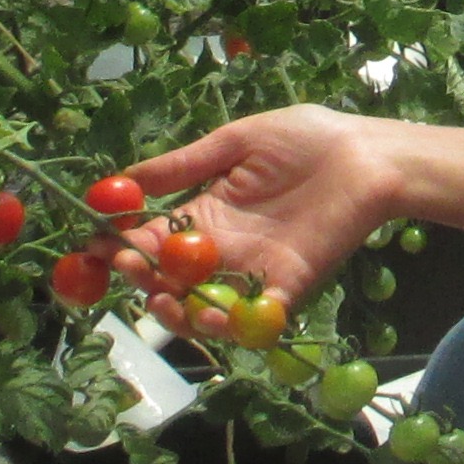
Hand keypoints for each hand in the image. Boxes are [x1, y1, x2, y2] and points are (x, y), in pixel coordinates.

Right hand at [125, 105, 406, 305]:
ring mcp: (253, 271)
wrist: (368, 155)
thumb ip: (183, 165)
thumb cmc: (307, 139)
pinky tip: (209, 314)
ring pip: (204, 306)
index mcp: (206, 212)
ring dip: (178, 312)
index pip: (152, 237)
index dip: (121, 244)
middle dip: (142, 281)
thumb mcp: (236, 142)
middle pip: (170, 279)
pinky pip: (252, 318)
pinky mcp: (287, 287)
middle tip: (128, 270)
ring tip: (164, 300)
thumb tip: (122, 180)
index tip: (95, 246)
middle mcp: (223, 249)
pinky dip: (230, 324)